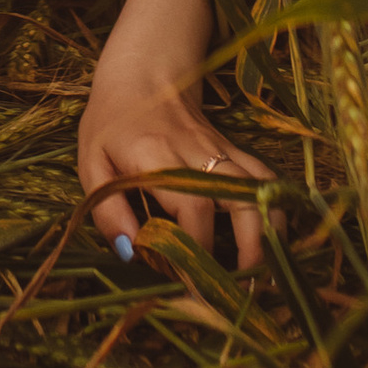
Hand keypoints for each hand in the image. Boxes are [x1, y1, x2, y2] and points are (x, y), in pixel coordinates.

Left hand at [80, 0, 271, 269]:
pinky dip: (275, 212)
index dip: (195, 255)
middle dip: (247, 253)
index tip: (186, 289)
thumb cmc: (111, 123)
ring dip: (268, 237)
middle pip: (241, 203)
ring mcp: (224, 151)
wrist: (142, 74)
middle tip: (236, 293)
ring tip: (258, 277)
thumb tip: (133, 255)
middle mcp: (200, 154)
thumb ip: (109, 211)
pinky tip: (269, 242)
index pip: (192, 210)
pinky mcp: (236, 151)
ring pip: (263, 192)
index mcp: (159, 157)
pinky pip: (267, 181)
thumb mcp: (92, 164)